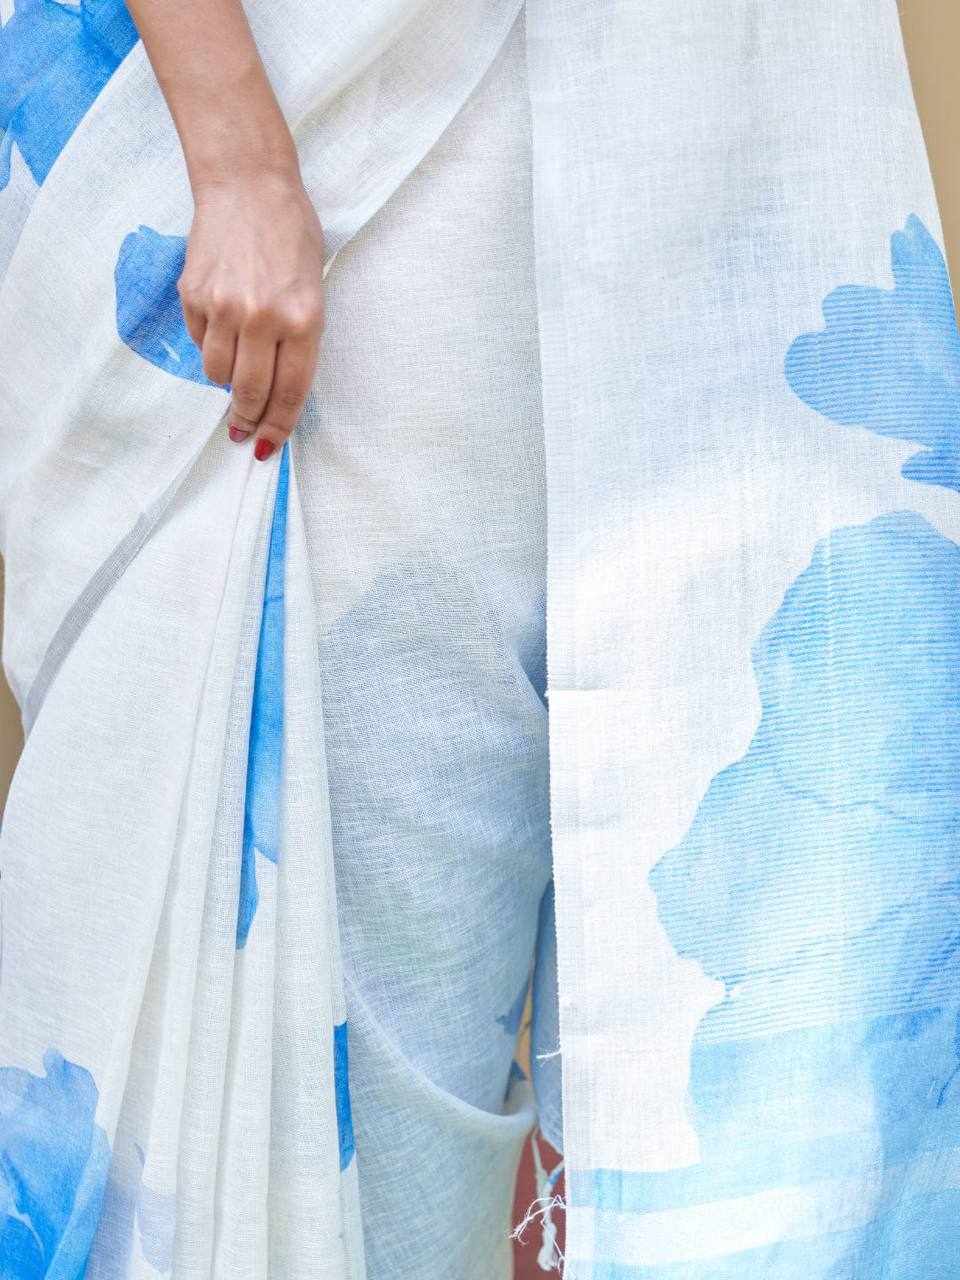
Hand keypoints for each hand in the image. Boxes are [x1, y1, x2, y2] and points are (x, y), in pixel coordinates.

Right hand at [178, 171, 325, 460]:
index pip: (290, 393)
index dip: (277, 427)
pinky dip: (209, 346)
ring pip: (217, 374)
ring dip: (225, 384)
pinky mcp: (193, 294)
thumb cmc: (291, 236)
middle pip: (249, 392)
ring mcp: (224, 307)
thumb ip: (298, 340)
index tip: (267, 445)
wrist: (247, 184)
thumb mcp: (313, 289)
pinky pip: (198, 342)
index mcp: (303, 319)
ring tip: (234, 373)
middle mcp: (263, 318)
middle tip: (242, 430)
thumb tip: (274, 391)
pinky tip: (220, 328)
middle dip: (246, 418)